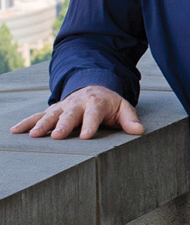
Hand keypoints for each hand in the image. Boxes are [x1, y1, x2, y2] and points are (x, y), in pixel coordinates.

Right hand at [10, 85, 143, 139]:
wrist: (95, 88)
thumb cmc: (110, 104)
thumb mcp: (124, 109)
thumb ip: (130, 120)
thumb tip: (139, 131)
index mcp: (96, 103)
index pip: (93, 114)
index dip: (90, 125)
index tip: (86, 137)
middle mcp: (77, 103)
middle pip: (70, 114)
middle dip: (63, 125)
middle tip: (58, 136)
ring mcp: (63, 106)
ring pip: (51, 115)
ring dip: (42, 124)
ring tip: (34, 135)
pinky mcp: (53, 110)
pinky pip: (38, 115)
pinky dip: (27, 122)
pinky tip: (16, 131)